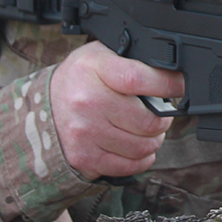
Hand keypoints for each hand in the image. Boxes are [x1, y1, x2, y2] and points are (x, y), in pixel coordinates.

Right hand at [50, 41, 183, 180]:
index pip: (140, 79)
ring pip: (143, 146)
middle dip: (164, 119)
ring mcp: (85, 133)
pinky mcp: (85, 158)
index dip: (168, 84)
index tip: (180, 85)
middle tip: (160, 114)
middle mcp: (87, 102)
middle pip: (148, 121)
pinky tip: (138, 146)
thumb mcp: (101, 55)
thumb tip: (172, 71)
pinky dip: (142, 158)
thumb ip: (133, 60)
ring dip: (154, 140)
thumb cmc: (81, 79)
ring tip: (148, 130)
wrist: (42, 108)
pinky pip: (130, 165)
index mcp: (94, 69)